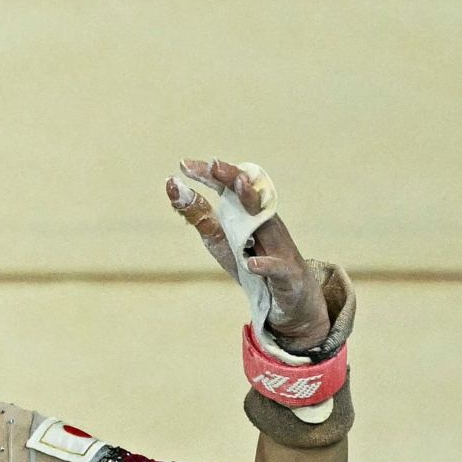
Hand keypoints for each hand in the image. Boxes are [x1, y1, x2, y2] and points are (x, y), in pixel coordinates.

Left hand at [166, 158, 329, 351]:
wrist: (289, 298)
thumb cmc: (252, 260)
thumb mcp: (219, 238)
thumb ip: (199, 214)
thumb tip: (172, 184)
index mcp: (247, 211)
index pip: (227, 186)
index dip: (209, 174)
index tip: (184, 164)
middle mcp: (265, 221)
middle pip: (249, 193)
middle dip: (232, 177)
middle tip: (213, 164)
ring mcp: (278, 245)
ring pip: (267, 221)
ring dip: (252, 202)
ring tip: (239, 185)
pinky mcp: (286, 273)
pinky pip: (276, 266)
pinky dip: (264, 265)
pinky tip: (251, 264)